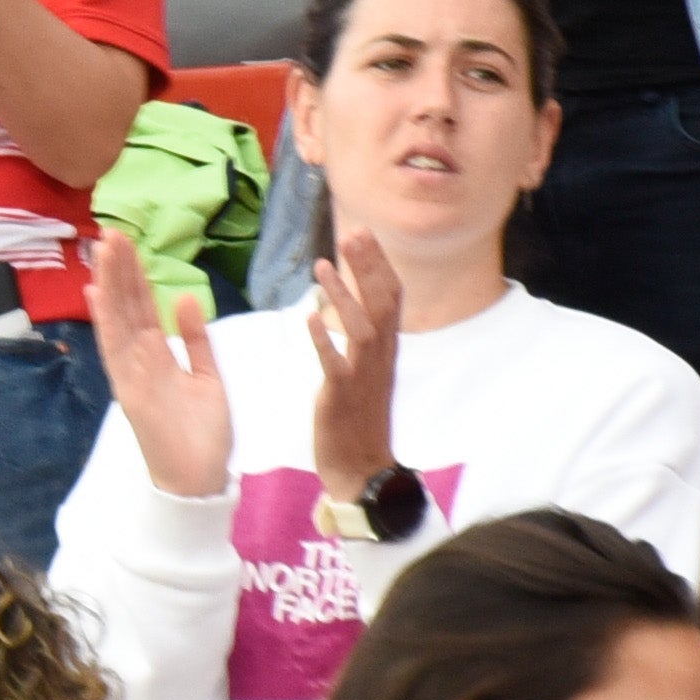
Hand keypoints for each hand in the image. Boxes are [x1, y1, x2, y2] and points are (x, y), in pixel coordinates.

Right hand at [91, 227, 234, 499]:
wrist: (200, 478)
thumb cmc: (203, 433)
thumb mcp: (208, 378)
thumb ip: (195, 340)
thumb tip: (186, 298)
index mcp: (156, 356)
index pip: (143, 308)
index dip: (135, 277)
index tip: (129, 246)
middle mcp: (137, 358)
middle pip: (125, 305)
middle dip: (119, 269)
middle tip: (112, 232)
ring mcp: (130, 371)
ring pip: (117, 317)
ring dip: (110, 282)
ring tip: (105, 247)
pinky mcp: (129, 387)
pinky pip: (115, 347)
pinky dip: (105, 319)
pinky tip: (95, 292)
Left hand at [306, 226, 406, 501]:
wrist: (362, 467)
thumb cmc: (358, 414)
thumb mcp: (364, 367)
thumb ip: (360, 334)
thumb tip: (350, 300)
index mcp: (384, 349)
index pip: (390, 298)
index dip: (377, 265)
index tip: (363, 232)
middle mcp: (379, 358)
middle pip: (381, 305)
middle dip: (367, 268)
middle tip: (351, 233)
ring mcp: (362, 377)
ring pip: (360, 330)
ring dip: (343, 296)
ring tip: (322, 266)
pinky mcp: (342, 396)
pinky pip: (336, 365)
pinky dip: (324, 340)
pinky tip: (309, 318)